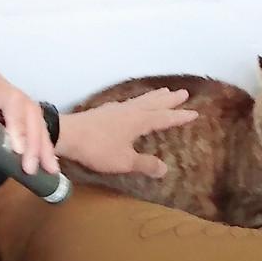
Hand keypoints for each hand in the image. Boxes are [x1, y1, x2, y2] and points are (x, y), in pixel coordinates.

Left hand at [0, 60, 56, 176]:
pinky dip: (37, 139)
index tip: (18, 150)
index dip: (18, 126)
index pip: (12, 101)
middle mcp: (1, 85)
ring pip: (34, 116)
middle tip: (34, 168)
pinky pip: (28, 120)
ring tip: (51, 169)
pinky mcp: (7, 104)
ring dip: (43, 143)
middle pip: (30, 110)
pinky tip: (44, 157)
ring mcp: (6, 93)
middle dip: (36, 141)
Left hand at [55, 89, 197, 177]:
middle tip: (184, 93)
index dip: (179, 116)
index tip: (194, 113)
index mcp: (140, 121)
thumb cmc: (98, 148)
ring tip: (164, 91)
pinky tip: (133, 103)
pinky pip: (129, 102)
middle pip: (155, 103)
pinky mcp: (105, 111)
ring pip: (141, 100)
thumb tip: (165, 169)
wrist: (67, 135)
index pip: (165, 118)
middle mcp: (131, 111)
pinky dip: (138, 100)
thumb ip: (145, 164)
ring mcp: (117, 109)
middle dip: (170, 100)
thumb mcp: (124, 161)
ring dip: (155, 96)